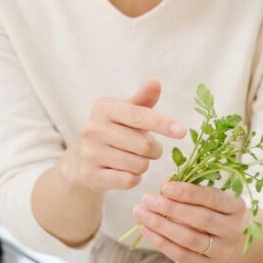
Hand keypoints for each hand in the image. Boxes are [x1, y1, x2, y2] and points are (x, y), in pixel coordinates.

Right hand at [60, 79, 185, 191]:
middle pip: (144, 145)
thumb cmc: (113, 130)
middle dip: (155, 150)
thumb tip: (156, 82)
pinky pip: (128, 180)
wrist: (80, 159)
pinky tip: (126, 172)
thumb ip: (143, 99)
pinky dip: (134, 178)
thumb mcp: (125, 111)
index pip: (140, 116)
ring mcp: (90, 153)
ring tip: (134, 159)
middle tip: (150, 149)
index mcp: (104, 108)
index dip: (163, 123)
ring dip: (144, 165)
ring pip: (139, 165)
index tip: (182, 131)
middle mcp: (93, 128)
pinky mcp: (90, 175)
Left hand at [132, 181, 248, 262]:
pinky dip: (161, 242)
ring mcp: (222, 252)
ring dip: (162, 225)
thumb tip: (166, 181)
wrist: (229, 248)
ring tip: (141, 213)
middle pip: (201, 219)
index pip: (213, 198)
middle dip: (171, 208)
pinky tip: (146, 230)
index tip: (165, 187)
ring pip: (190, 239)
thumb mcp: (208, 200)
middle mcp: (233, 230)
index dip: (188, 193)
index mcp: (236, 208)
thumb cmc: (213, 214)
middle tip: (147, 199)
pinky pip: (182, 255)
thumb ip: (189, 190)